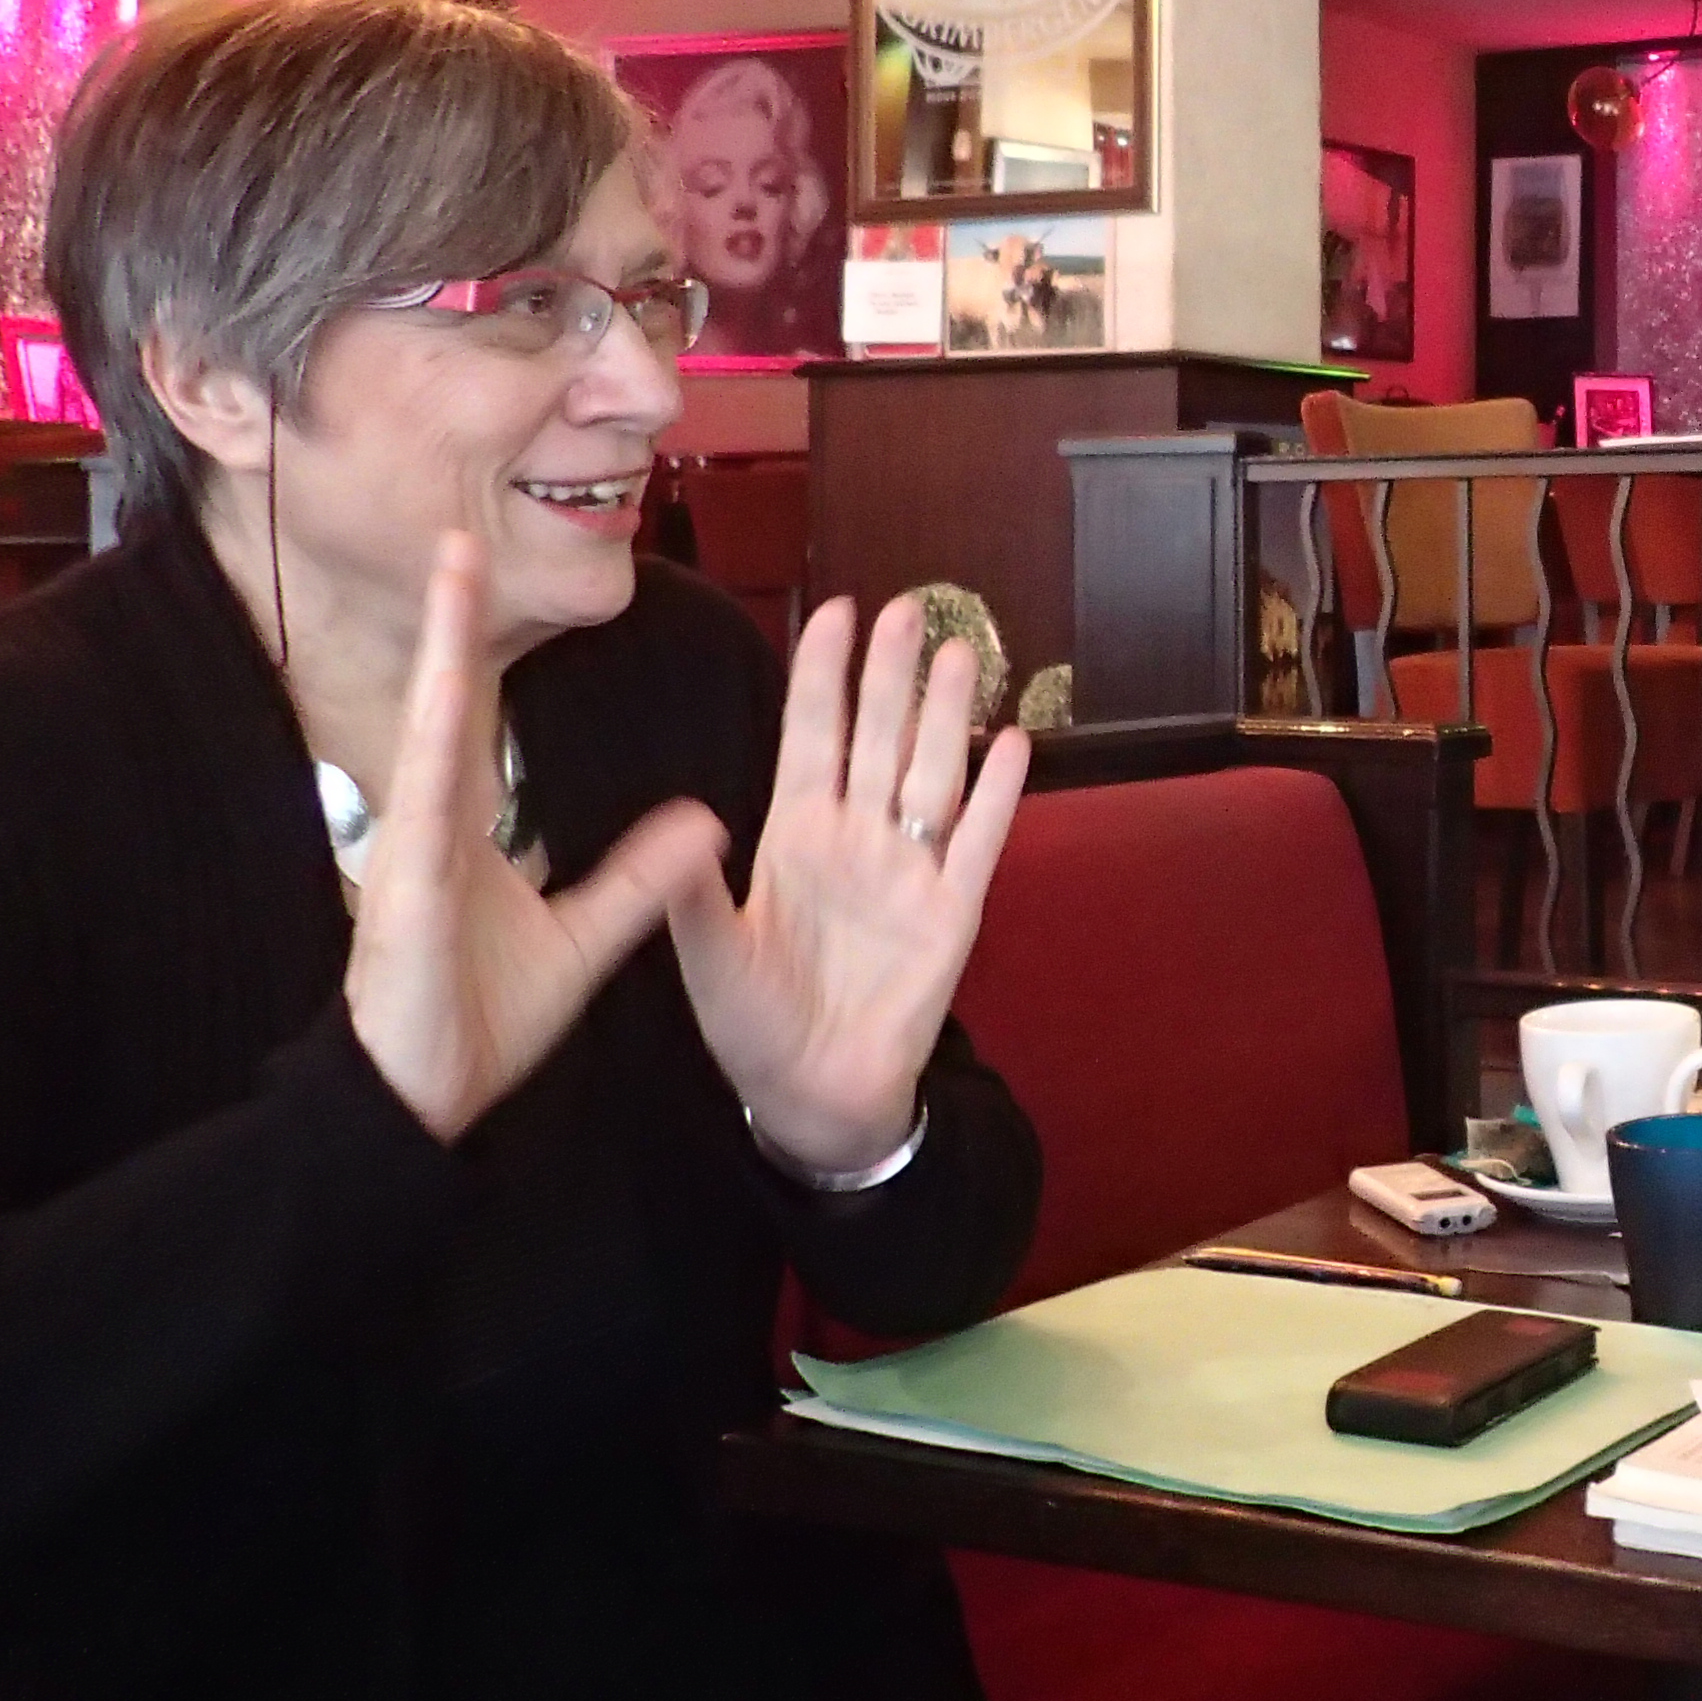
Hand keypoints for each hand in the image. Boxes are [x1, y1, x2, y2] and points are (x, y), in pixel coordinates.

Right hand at [348, 535, 725, 1143]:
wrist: (424, 1099)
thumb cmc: (479, 1021)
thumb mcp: (585, 940)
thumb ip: (641, 877)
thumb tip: (706, 820)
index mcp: (467, 830)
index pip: (480, 720)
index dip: (486, 651)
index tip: (493, 578)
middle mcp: (436, 825)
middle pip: (449, 702)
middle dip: (455, 620)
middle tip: (462, 532)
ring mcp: (412, 851)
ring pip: (430, 727)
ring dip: (440, 646)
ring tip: (449, 565)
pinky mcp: (402, 891)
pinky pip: (424, 806)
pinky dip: (430, 744)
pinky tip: (439, 689)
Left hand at [667, 592, 1031, 1175]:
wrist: (813, 1093)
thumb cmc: (753, 1023)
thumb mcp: (706, 958)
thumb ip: (693, 894)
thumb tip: (688, 821)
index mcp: (794, 836)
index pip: (811, 736)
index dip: (823, 675)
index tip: (836, 611)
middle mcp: (856, 838)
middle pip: (878, 738)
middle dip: (891, 673)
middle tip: (909, 607)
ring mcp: (909, 870)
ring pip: (932, 773)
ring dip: (946, 715)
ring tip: (960, 652)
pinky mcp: (953, 912)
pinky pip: (979, 842)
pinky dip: (999, 794)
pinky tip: (1013, 742)